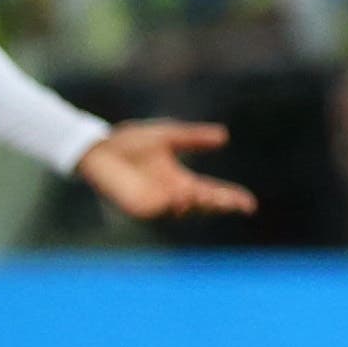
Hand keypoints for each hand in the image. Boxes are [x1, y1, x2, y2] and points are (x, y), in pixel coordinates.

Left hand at [78, 121, 256, 220]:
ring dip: (198, 204)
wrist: (98, 147)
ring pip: (184, 209)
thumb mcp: (168, 136)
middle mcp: (171, 196)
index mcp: (180, 181)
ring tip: (210, 194)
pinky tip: (183, 197)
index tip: (249, 204)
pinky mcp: (138, 207)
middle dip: (220, 204)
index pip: (211, 193)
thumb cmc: (129, 142)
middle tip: (239, 205)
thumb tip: (224, 135)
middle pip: (203, 204)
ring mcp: (155, 204)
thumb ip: (193, 138)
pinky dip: (172, 206)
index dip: (230, 199)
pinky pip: (159, 211)